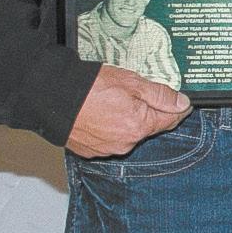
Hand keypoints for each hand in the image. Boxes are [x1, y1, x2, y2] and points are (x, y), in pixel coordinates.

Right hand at [66, 65, 190, 158]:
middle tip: (134, 93)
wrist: (49, 96)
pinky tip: (98, 112)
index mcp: (138, 126)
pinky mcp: (90, 150)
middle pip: (147, 126)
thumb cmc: (88, 87)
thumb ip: (160, 95)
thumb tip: (182, 103)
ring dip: (125, 119)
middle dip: (146, 111)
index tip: (179, 101)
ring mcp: (106, 148)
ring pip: (127, 133)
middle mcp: (125, 143)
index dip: (176, 108)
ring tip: (110, 100)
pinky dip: (107, 127)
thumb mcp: (131, 82)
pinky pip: (107, 138)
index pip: (169, 120)